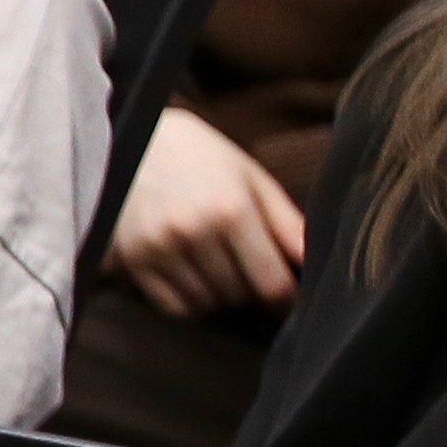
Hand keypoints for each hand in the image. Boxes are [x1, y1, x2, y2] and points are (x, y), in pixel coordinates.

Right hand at [109, 108, 303, 318]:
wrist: (135, 139)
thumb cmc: (204, 158)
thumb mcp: (254, 180)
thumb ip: (287, 224)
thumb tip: (314, 265)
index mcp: (231, 210)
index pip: (271, 284)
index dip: (288, 299)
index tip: (292, 299)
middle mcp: (192, 232)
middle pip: (239, 296)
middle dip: (253, 290)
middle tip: (251, 269)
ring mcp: (158, 247)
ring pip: (207, 304)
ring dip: (222, 296)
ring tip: (222, 267)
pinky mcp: (132, 259)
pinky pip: (173, 306)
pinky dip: (191, 302)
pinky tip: (197, 277)